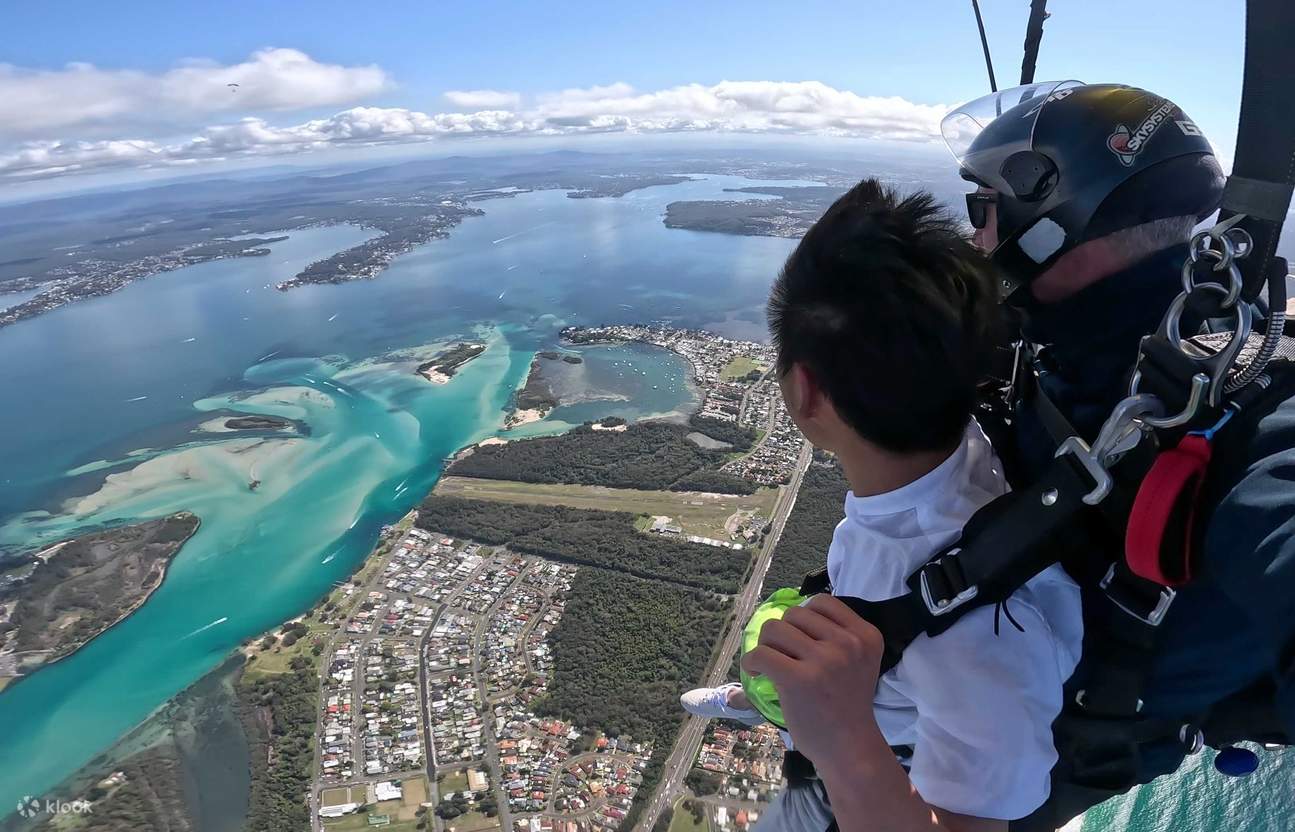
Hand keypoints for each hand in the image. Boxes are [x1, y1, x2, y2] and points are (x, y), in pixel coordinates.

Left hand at [741, 594, 885, 765]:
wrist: (849, 748)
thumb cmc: (847, 704)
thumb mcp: (857, 662)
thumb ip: (836, 635)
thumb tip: (790, 612)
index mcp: (866, 636)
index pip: (823, 602)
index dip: (804, 617)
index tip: (800, 638)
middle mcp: (848, 644)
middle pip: (795, 614)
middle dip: (783, 632)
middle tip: (784, 656)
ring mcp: (825, 661)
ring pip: (774, 629)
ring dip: (766, 645)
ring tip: (772, 664)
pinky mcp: (799, 679)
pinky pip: (760, 653)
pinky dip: (751, 661)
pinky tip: (757, 672)